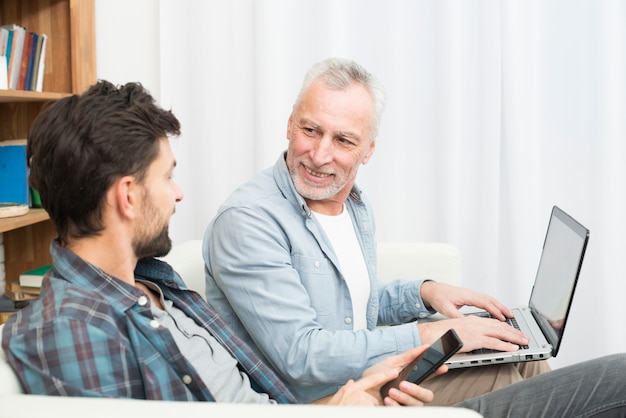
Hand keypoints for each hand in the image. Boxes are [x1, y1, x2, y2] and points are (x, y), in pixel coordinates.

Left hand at [324, 346, 440, 405]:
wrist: (360, 389)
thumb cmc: (376, 375)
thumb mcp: (390, 363)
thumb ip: (407, 356)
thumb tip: (424, 347)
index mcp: (412, 379)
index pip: (429, 376)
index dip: (438, 372)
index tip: (442, 367)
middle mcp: (412, 393)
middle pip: (427, 396)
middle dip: (417, 391)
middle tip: (403, 385)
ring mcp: (406, 404)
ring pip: (417, 405)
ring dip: (405, 398)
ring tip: (391, 392)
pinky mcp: (399, 411)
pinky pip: (404, 412)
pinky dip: (396, 407)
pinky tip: (388, 401)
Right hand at [418, 315, 528, 352]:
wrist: (432, 334)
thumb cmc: (441, 334)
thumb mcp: (458, 330)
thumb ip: (469, 333)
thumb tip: (475, 339)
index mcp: (472, 320)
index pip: (493, 322)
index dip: (506, 326)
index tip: (514, 330)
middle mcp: (476, 323)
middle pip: (500, 326)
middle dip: (514, 331)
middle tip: (524, 336)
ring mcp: (476, 331)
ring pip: (501, 333)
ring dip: (514, 337)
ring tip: (524, 342)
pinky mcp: (475, 339)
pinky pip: (494, 343)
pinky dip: (505, 345)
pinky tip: (513, 348)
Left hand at [420, 281, 513, 319]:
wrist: (434, 290)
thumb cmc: (439, 298)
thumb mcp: (447, 310)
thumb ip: (458, 317)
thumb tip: (467, 324)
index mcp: (467, 296)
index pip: (484, 302)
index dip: (494, 311)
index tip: (502, 318)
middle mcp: (471, 294)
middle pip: (491, 300)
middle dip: (502, 308)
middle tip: (512, 317)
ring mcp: (472, 294)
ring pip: (490, 299)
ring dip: (500, 307)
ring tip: (509, 315)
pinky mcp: (471, 296)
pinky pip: (486, 300)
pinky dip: (494, 305)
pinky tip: (498, 312)